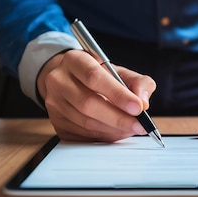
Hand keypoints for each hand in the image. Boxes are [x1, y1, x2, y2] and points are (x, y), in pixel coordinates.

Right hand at [36, 49, 155, 141]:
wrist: (69, 79)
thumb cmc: (97, 75)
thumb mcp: (118, 70)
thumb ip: (137, 81)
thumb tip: (143, 101)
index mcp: (75, 60)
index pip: (94, 77)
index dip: (117, 94)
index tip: (138, 107)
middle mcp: (59, 80)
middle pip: (88, 103)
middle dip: (118, 117)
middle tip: (139, 124)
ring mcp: (54, 103)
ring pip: (85, 122)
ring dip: (113, 129)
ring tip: (131, 128)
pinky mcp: (56, 122)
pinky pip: (81, 135)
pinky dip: (103, 136)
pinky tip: (115, 132)